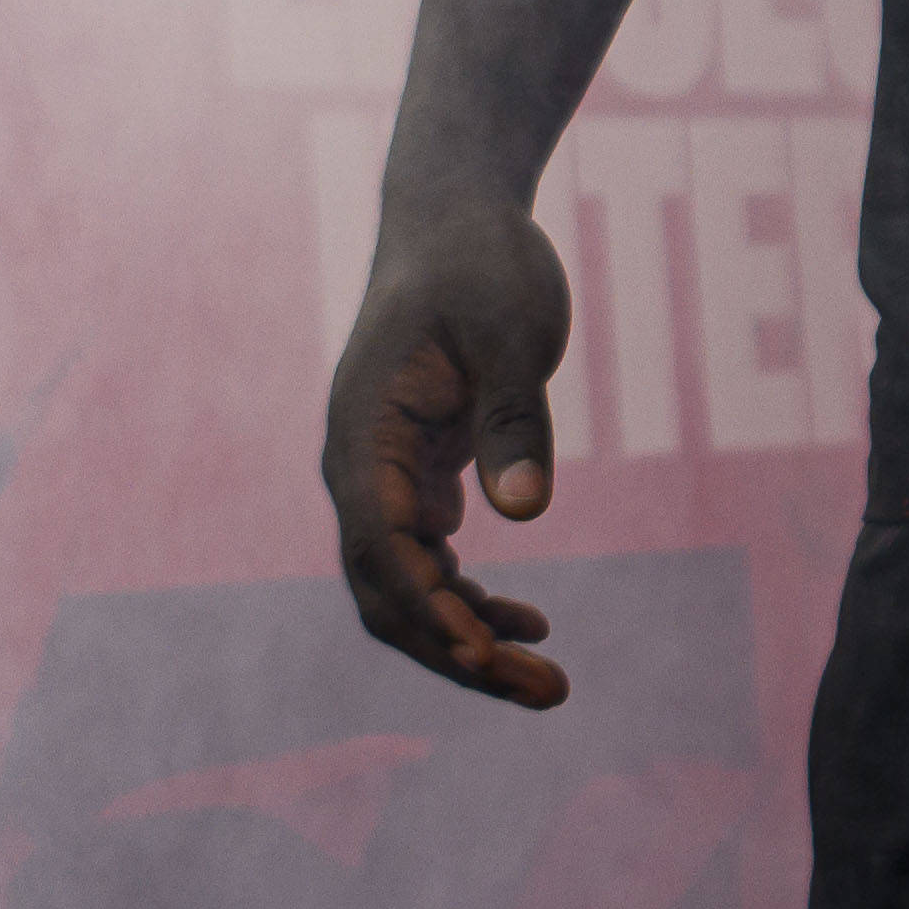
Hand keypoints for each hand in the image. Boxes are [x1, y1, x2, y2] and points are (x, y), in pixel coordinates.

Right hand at [324, 207, 577, 708]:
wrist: (456, 214)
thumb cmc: (481, 263)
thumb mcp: (512, 330)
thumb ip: (516, 418)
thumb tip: (523, 513)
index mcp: (364, 435)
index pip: (382, 550)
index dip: (432, 613)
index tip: (486, 661)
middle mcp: (359, 467)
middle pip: (388, 594)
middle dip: (458, 653)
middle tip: (549, 693)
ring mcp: (382, 476)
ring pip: (407, 590)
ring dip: (467, 641)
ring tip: (550, 684)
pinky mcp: (415, 475)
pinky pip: (428, 563)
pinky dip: (470, 602)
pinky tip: (528, 624)